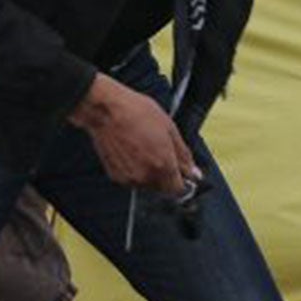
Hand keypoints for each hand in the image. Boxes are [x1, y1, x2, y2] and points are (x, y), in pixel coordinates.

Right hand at [67, 73, 198, 193]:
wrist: (106, 110)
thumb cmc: (137, 113)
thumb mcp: (169, 128)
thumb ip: (183, 155)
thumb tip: (194, 173)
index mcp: (163, 166)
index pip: (179, 189)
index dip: (182, 180)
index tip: (181, 171)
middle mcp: (146, 177)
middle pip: (163, 188)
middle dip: (166, 175)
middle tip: (160, 152)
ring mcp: (129, 178)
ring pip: (147, 184)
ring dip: (150, 173)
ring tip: (144, 148)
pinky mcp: (115, 176)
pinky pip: (132, 180)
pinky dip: (135, 170)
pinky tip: (132, 151)